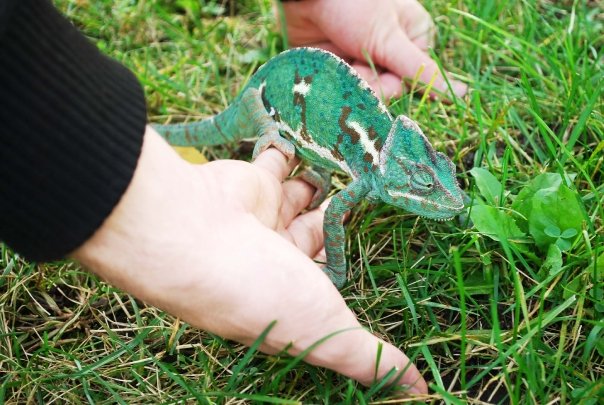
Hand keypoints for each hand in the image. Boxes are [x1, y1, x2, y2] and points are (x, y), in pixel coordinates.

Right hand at [72, 127, 427, 394]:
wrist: (193, 234)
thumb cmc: (256, 290)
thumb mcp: (326, 332)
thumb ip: (369, 357)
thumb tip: (419, 393)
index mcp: (290, 295)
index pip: (329, 282)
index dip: (348, 269)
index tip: (382, 253)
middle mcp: (275, 258)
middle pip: (319, 236)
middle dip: (339, 221)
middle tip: (376, 196)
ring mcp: (263, 217)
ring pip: (304, 198)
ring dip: (323, 185)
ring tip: (360, 164)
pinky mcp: (253, 181)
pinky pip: (281, 162)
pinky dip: (296, 153)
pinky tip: (324, 141)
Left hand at [280, 0, 466, 98]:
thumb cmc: (354, 6)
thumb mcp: (390, 38)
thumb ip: (421, 70)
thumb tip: (462, 94)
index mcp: (413, 39)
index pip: (413, 81)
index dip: (396, 83)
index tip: (382, 72)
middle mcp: (390, 53)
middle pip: (388, 90)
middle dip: (371, 83)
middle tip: (355, 65)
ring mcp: (363, 60)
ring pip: (365, 93)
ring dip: (351, 82)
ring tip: (339, 62)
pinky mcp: (339, 69)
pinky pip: (343, 90)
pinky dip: (336, 84)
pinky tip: (329, 70)